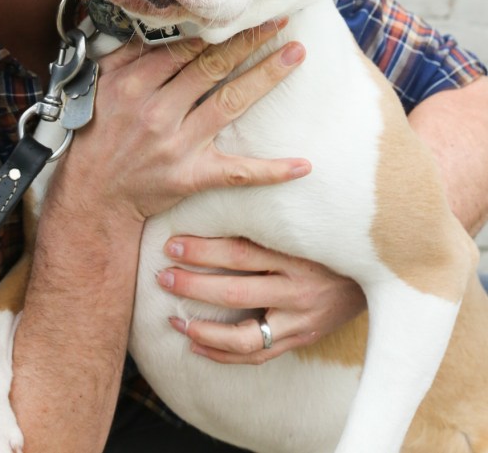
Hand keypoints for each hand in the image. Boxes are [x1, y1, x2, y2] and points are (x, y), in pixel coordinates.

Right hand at [50, 22, 310, 222]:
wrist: (92, 194)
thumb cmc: (96, 134)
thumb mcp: (100, 86)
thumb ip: (126, 53)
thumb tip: (152, 21)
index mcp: (134, 84)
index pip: (184, 47)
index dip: (215, 27)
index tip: (243, 10)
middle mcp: (157, 111)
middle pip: (211, 67)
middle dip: (248, 41)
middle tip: (280, 19)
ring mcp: (176, 145)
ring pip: (229, 103)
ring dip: (265, 76)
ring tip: (295, 54)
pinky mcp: (190, 176)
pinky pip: (236, 172)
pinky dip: (270, 170)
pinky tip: (303, 165)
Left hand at [159, 236, 365, 363]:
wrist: (382, 270)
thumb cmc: (330, 237)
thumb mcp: (304, 222)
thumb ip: (267, 218)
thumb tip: (219, 189)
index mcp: (296, 254)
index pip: (240, 252)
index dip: (202, 249)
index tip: (172, 243)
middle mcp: (298, 290)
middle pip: (235, 292)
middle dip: (193, 286)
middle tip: (162, 277)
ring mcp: (300, 320)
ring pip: (243, 336)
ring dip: (203, 329)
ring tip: (173, 318)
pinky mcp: (301, 339)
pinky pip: (258, 355)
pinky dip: (223, 355)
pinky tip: (196, 345)